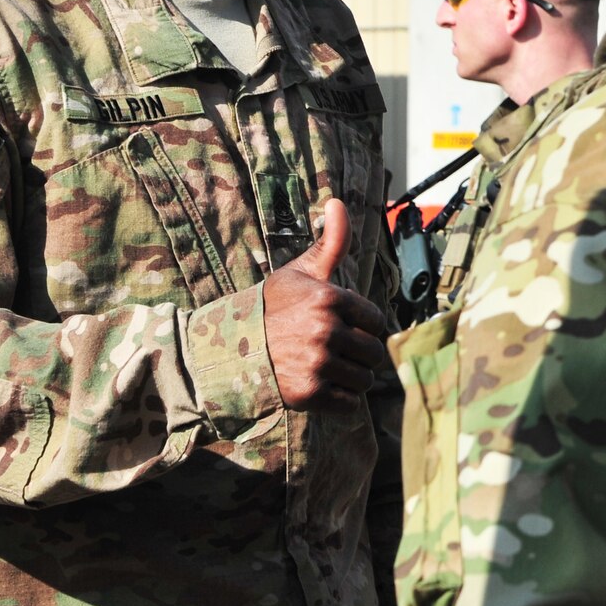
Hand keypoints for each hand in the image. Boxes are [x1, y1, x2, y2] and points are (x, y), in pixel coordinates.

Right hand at [262, 198, 388, 409]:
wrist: (229, 350)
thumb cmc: (271, 309)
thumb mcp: (300, 273)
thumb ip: (330, 242)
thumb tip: (336, 201)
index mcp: (329, 299)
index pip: (376, 320)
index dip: (362, 326)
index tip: (342, 328)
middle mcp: (326, 330)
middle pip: (374, 352)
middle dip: (360, 354)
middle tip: (335, 352)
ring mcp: (318, 363)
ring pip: (365, 380)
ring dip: (352, 379)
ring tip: (328, 369)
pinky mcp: (310, 394)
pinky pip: (350, 404)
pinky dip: (340, 400)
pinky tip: (321, 387)